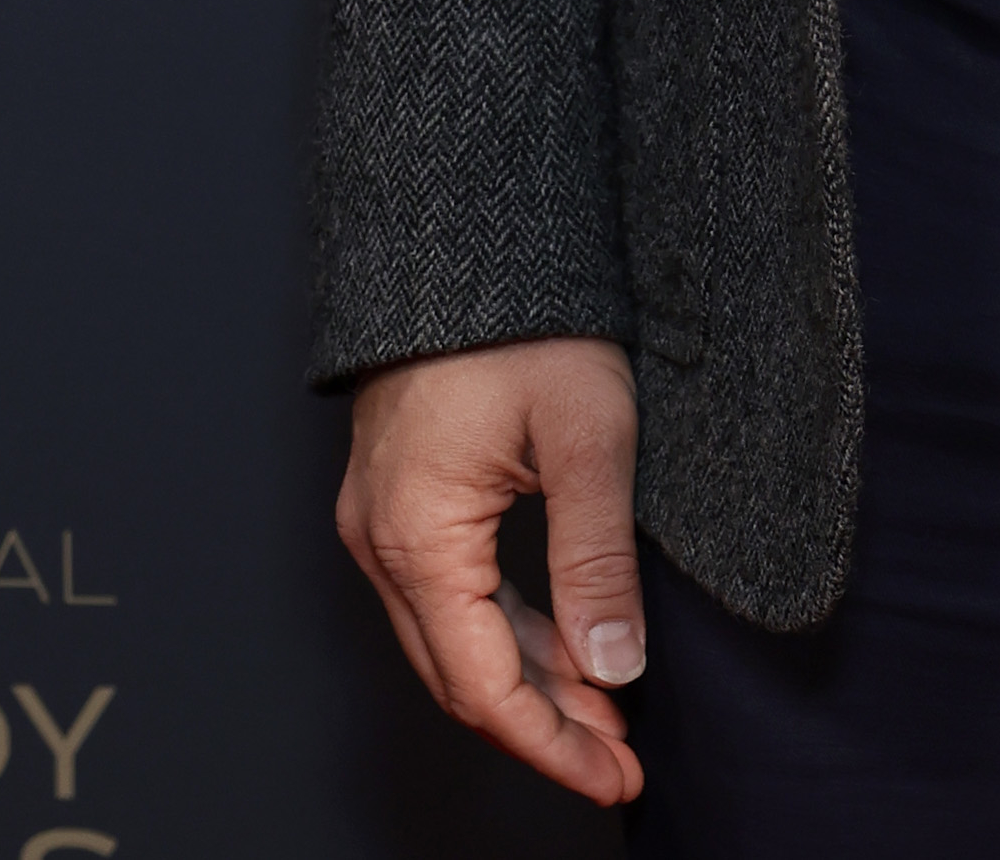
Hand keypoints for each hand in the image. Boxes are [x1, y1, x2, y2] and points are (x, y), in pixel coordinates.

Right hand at [338, 336, 647, 807]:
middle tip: (620, 760)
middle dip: (541, 729)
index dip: (551, 745)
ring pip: (453, 639)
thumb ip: (596, 561)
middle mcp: (380, 540)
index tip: (616, 774)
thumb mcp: (587, 435)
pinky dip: (506, 632)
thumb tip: (613, 671)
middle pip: (459, 676)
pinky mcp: (401, 495)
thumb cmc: (529, 318)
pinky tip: (561, 649)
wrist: (469, 226)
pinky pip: (449, 593)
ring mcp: (381, 518)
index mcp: (415, 536)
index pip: (482, 686)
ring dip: (526, 684)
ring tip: (605, 716)